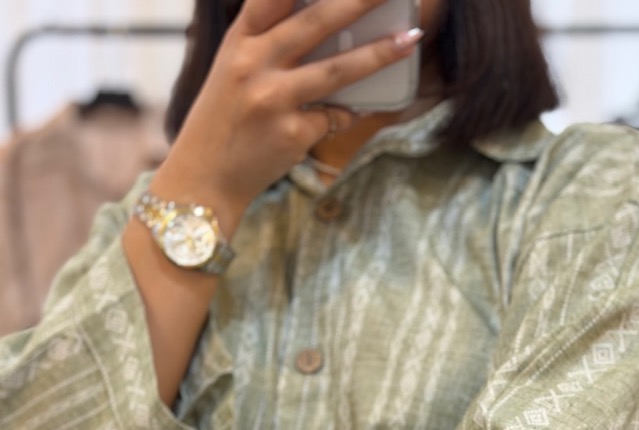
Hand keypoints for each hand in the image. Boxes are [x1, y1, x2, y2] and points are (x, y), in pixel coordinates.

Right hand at [152, 0, 421, 225]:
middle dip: (359, 1)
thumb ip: (268, 40)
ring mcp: (272, 100)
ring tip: (409, 39)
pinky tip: (349, 112)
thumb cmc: (224, 119)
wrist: (204, 179)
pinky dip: (346, 113)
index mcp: (238, 41)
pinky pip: (334, 116)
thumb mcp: (233, 68)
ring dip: (378, 53)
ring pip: (337, 70)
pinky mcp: (291, 134)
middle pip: (315, 22)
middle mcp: (252, 64)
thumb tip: (327, 19)